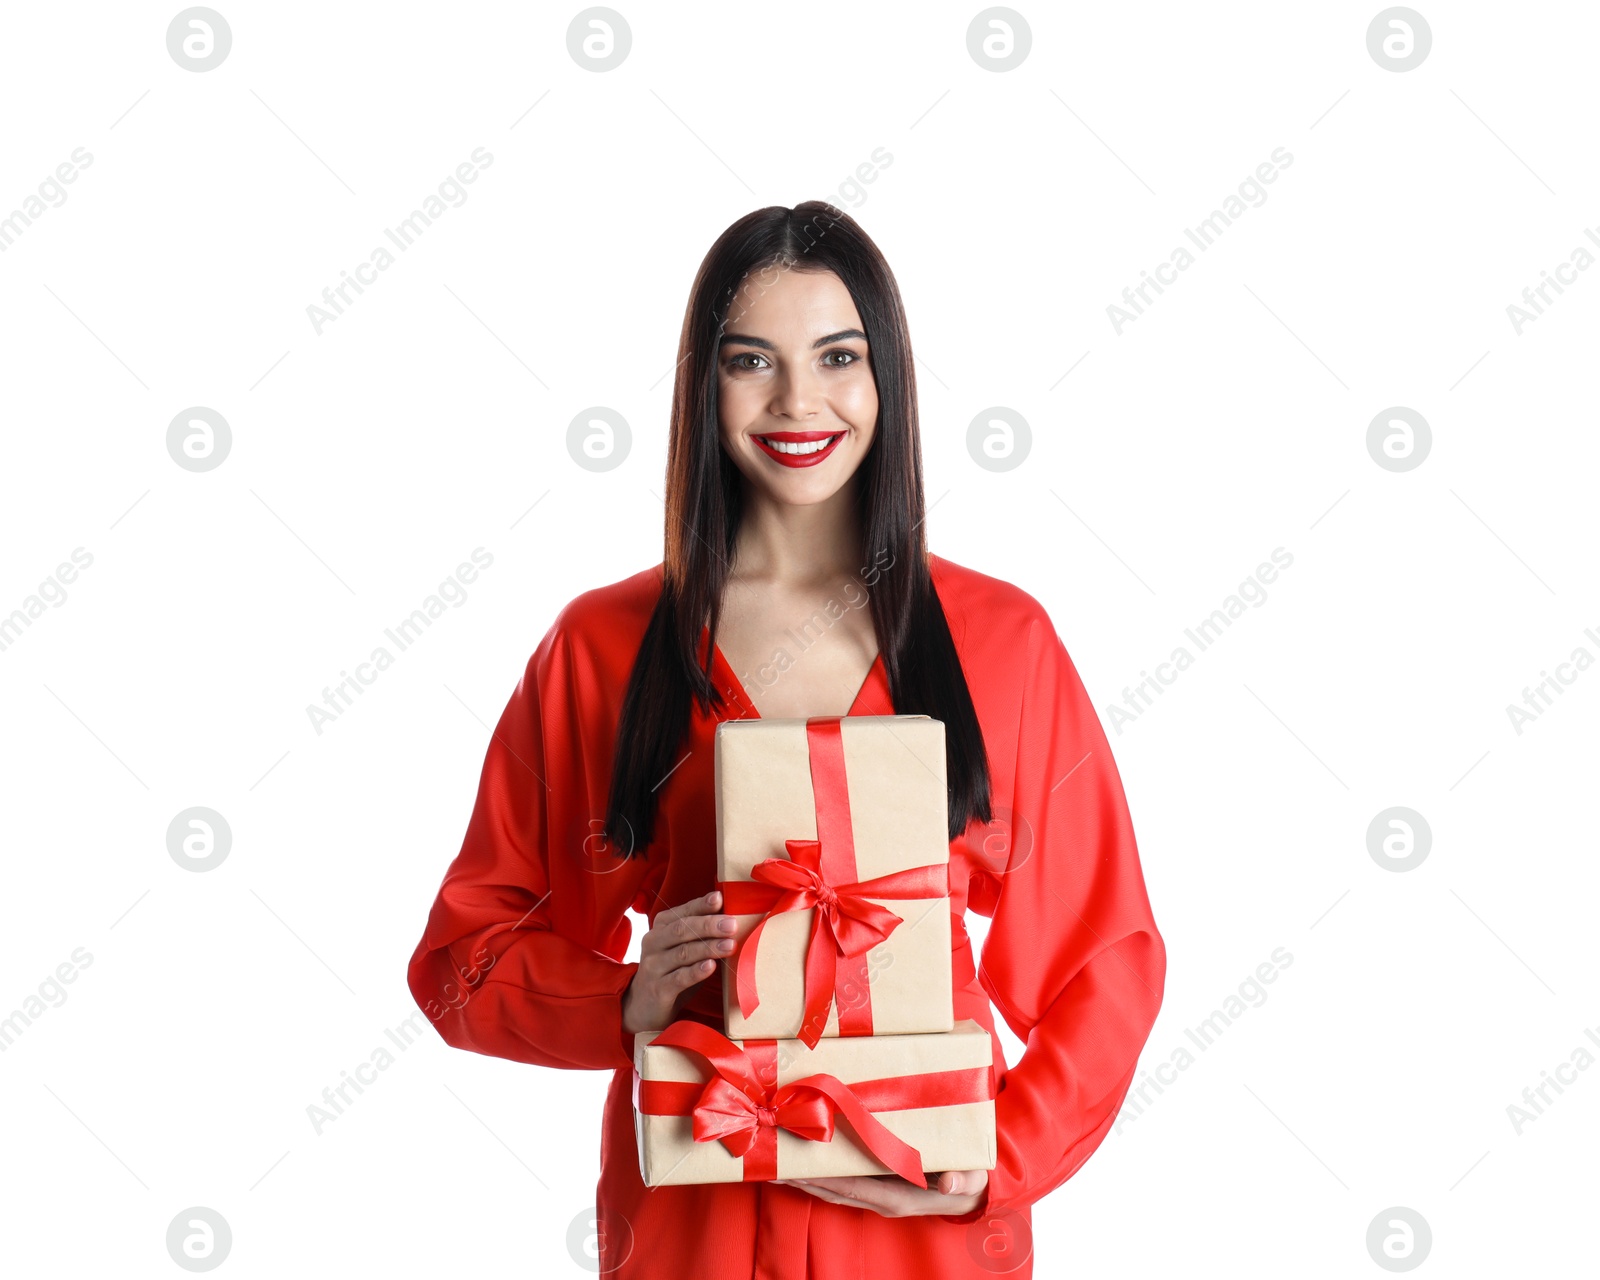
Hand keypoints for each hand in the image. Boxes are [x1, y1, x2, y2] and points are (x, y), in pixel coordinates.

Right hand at [621, 890, 735, 1034]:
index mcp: (661, 927)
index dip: (701, 905)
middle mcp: (654, 942)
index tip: (719, 898)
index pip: (683, 912)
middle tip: (732, 924)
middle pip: (682, 930)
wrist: (643, 1007)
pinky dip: (695, 972)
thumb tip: (731, 919)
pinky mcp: (658, 989)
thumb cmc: (672, 972)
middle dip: (708, 925)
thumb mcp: (684, 949)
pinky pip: (679, 978)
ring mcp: (654, 966)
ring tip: (730, 945)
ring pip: (683, 953)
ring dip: (708, 948)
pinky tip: (710, 966)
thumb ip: (700, 934)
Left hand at [773, 1169, 987, 1217]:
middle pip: (834, 1190)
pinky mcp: (876, 1185)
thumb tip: (952, 1183)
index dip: (824, 1181)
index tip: (798, 1170)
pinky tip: (803, 1161)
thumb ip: (964, 1179)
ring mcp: (877, 1193)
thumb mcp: (972, 1177)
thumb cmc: (970, 1179)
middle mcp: (882, 1198)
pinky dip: (820, 1173)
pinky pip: (843, 1181)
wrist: (973, 1192)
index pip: (853, 1188)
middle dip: (802, 1180)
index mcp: (898, 1196)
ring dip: (805, 1177)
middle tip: (771, 1163)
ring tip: (776, 1162)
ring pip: (833, 1187)